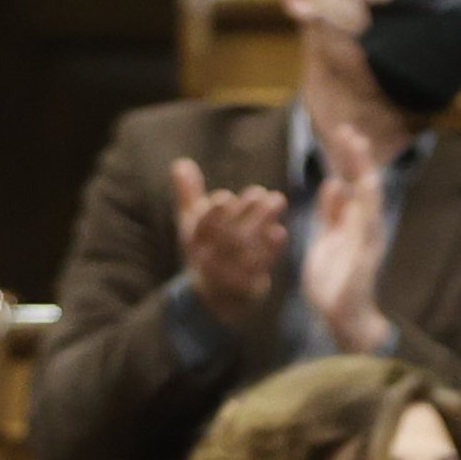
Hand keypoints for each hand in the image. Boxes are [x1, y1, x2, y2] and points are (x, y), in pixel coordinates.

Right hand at [171, 156, 289, 320]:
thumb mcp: (192, 222)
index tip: (226, 197)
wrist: (216, 297)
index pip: (201, 228)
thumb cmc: (207, 248)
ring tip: (278, 200)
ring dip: (263, 223)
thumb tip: (180, 163)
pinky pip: (260, 268)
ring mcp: (229, 276)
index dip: (212, 215)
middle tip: (261, 192)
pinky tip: (280, 232)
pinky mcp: (248, 287)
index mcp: (194, 242)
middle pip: (227, 236)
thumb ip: (188, 193)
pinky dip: (271, 250)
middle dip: (244, 212)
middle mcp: (209, 260)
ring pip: (246, 249)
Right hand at [302, 128, 391, 355]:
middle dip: (353, 157)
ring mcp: (346, 231)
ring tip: (339, 144)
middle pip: (358, 183)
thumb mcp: (351, 265)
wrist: (344, 317)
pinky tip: (330, 183)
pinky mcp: (332, 240)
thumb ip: (348, 229)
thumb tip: (341, 195)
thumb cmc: (350, 296)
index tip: (354, 139)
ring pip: (346, 193)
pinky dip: (332, 195)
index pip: (366, 187)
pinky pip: (333, 211)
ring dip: (343, 170)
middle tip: (346, 129)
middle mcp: (360, 225)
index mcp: (367, 227)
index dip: (360, 163)